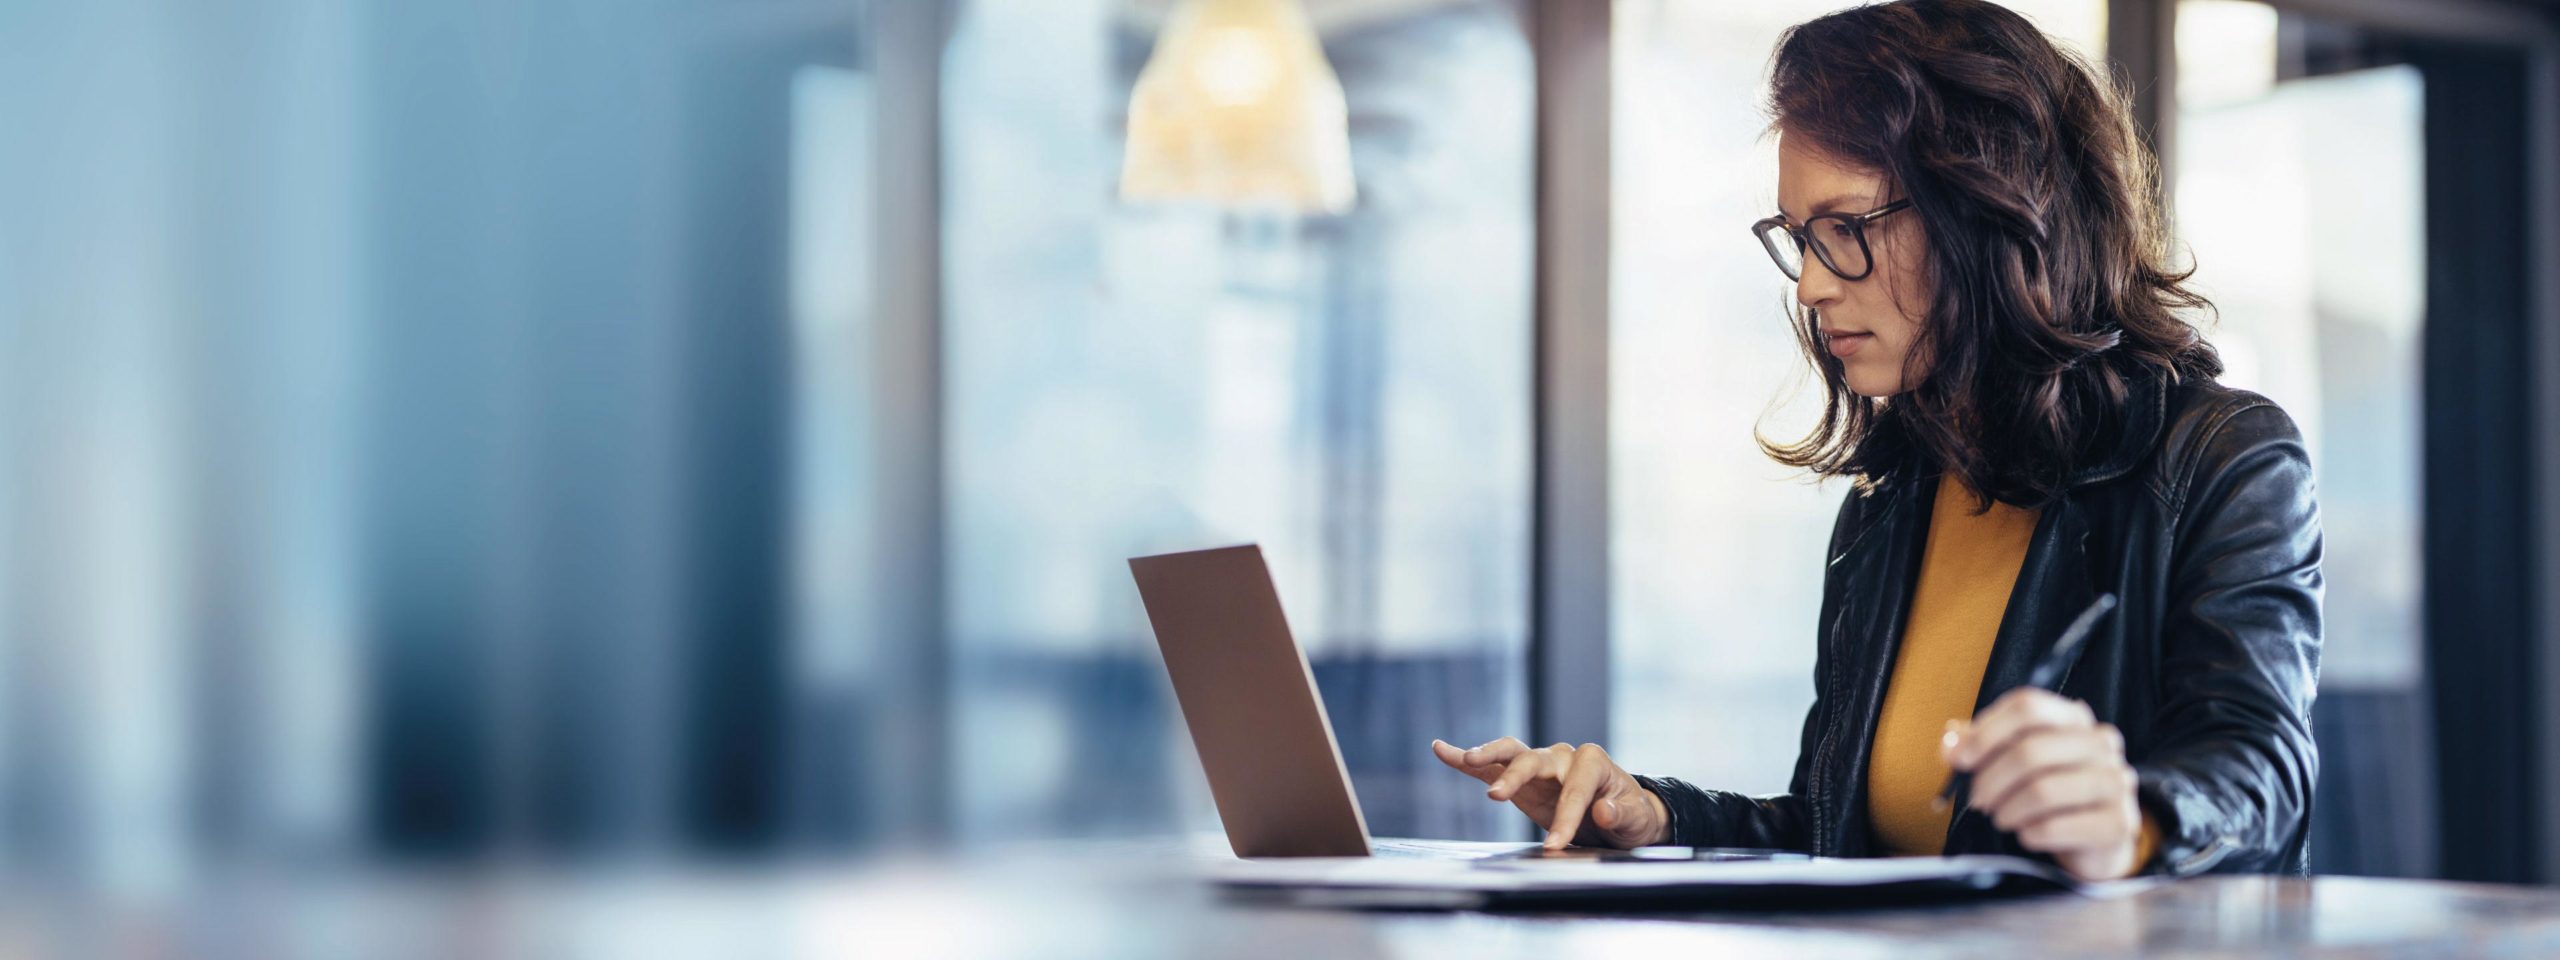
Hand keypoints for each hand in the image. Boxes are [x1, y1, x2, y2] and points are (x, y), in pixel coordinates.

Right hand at [1430, 737, 1668, 849]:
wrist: (1622, 816)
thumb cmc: (1631, 815)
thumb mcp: (1637, 819)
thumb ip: (1622, 813)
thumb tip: (1603, 809)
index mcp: (1591, 761)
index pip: (1574, 788)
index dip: (1565, 816)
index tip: (1555, 845)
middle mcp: (1562, 757)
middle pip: (1532, 759)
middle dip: (1516, 777)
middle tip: (1499, 797)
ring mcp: (1539, 765)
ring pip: (1509, 754)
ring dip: (1487, 756)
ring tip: (1466, 760)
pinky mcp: (1521, 780)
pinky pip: (1491, 768)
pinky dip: (1465, 759)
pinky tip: (1441, 749)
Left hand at [1942, 688, 2144, 881]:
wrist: (2095, 842)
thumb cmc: (2049, 794)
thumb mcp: (2014, 761)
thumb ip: (1980, 746)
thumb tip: (1950, 744)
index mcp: (2074, 718)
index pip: (2027, 706)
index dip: (1985, 732)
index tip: (1959, 759)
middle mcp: (2101, 742)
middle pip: (2030, 751)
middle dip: (1991, 780)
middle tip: (1978, 801)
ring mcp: (2116, 781)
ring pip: (2043, 790)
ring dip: (2008, 809)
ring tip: (2001, 818)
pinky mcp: (2119, 822)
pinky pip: (2057, 826)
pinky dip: (2030, 833)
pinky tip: (2027, 835)